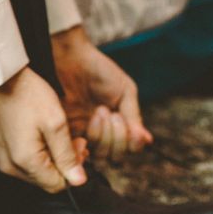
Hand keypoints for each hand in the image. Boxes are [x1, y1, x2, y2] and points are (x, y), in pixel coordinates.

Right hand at [0, 66, 87, 192]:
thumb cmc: (28, 95)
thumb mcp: (56, 123)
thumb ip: (67, 155)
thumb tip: (78, 181)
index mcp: (24, 162)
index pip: (57, 186)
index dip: (74, 170)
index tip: (80, 146)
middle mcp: (9, 167)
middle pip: (46, 180)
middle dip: (65, 163)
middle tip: (76, 139)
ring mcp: (1, 159)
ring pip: (37, 171)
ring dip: (53, 157)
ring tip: (62, 135)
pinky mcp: (0, 150)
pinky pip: (25, 161)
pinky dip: (39, 153)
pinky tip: (46, 134)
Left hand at [51, 26, 152, 162]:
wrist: (70, 58)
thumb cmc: (99, 70)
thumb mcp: (125, 90)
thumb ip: (134, 116)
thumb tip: (147, 140)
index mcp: (118, 123)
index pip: (130, 147)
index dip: (133, 143)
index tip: (134, 130)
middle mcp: (102, 133)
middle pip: (115, 156)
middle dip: (118, 138)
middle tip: (112, 113)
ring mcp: (84, 134)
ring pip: (100, 155)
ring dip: (103, 135)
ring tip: (99, 111)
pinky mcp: (66, 133)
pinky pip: (78, 150)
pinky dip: (87, 141)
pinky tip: (89, 120)